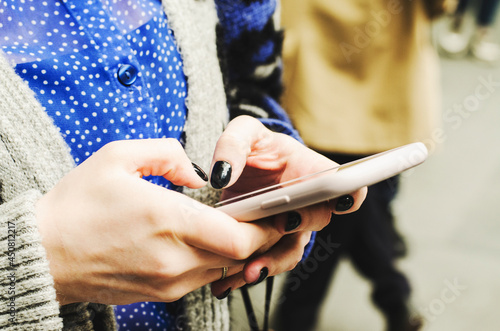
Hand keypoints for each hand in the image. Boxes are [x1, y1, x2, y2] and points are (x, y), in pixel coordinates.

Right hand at [36, 139, 282, 304]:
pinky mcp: (160, 294)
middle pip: (239, 256)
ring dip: (236, 250)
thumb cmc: (76, 205)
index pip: (239, 236)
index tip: (277, 213)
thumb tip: (198, 173)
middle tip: (263, 217)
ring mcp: (167, 282)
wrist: (43, 253)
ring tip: (235, 226)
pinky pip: (201, 278)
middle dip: (258, 237)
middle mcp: (173, 258)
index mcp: (167, 219)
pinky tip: (204, 242)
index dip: (266, 227)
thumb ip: (167, 153)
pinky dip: (213, 261)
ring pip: (223, 268)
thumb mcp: (117, 157)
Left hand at [208, 116, 366, 295]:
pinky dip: (247, 274)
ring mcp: (289, 226)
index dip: (351, 192)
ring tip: (249, 271)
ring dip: (273, 262)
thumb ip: (233, 145)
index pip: (343, 182)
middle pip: (317, 218)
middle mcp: (306, 202)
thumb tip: (222, 174)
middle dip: (301, 224)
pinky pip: (267, 262)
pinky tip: (226, 283)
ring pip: (290, 250)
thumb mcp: (242, 134)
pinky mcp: (268, 243)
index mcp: (309, 170)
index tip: (342, 200)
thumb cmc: (253, 147)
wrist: (240, 171)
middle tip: (282, 223)